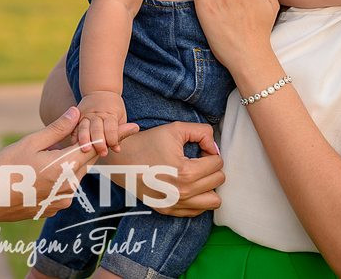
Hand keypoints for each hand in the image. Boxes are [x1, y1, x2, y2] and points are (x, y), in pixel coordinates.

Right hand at [0, 106, 136, 221]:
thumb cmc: (6, 167)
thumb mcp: (31, 142)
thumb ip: (57, 129)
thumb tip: (77, 112)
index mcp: (66, 166)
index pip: (97, 146)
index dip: (115, 135)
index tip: (134, 126)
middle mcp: (69, 185)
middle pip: (86, 161)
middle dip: (88, 148)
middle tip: (84, 136)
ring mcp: (62, 200)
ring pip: (74, 175)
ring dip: (69, 164)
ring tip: (43, 159)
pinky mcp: (52, 209)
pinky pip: (64, 189)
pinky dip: (59, 179)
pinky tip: (38, 176)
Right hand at [75, 90, 127, 154]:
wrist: (100, 91)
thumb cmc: (113, 107)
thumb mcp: (121, 117)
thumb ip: (119, 133)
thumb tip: (117, 149)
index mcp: (110, 114)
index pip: (111, 127)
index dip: (113, 137)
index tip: (114, 147)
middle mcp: (96, 114)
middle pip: (97, 128)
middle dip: (99, 141)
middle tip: (102, 152)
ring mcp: (85, 115)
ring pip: (84, 128)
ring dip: (85, 139)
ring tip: (86, 149)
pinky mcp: (76, 117)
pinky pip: (74, 128)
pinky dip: (74, 137)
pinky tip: (73, 145)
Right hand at [100, 121, 223, 216]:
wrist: (122, 160)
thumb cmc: (148, 143)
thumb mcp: (176, 129)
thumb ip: (202, 132)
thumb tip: (214, 148)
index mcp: (186, 173)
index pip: (217, 164)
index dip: (210, 152)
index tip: (198, 150)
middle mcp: (182, 193)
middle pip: (218, 181)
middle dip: (211, 168)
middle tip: (197, 161)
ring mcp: (176, 205)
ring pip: (213, 202)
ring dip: (209, 186)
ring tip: (197, 175)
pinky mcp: (169, 211)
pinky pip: (197, 211)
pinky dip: (198, 199)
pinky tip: (188, 186)